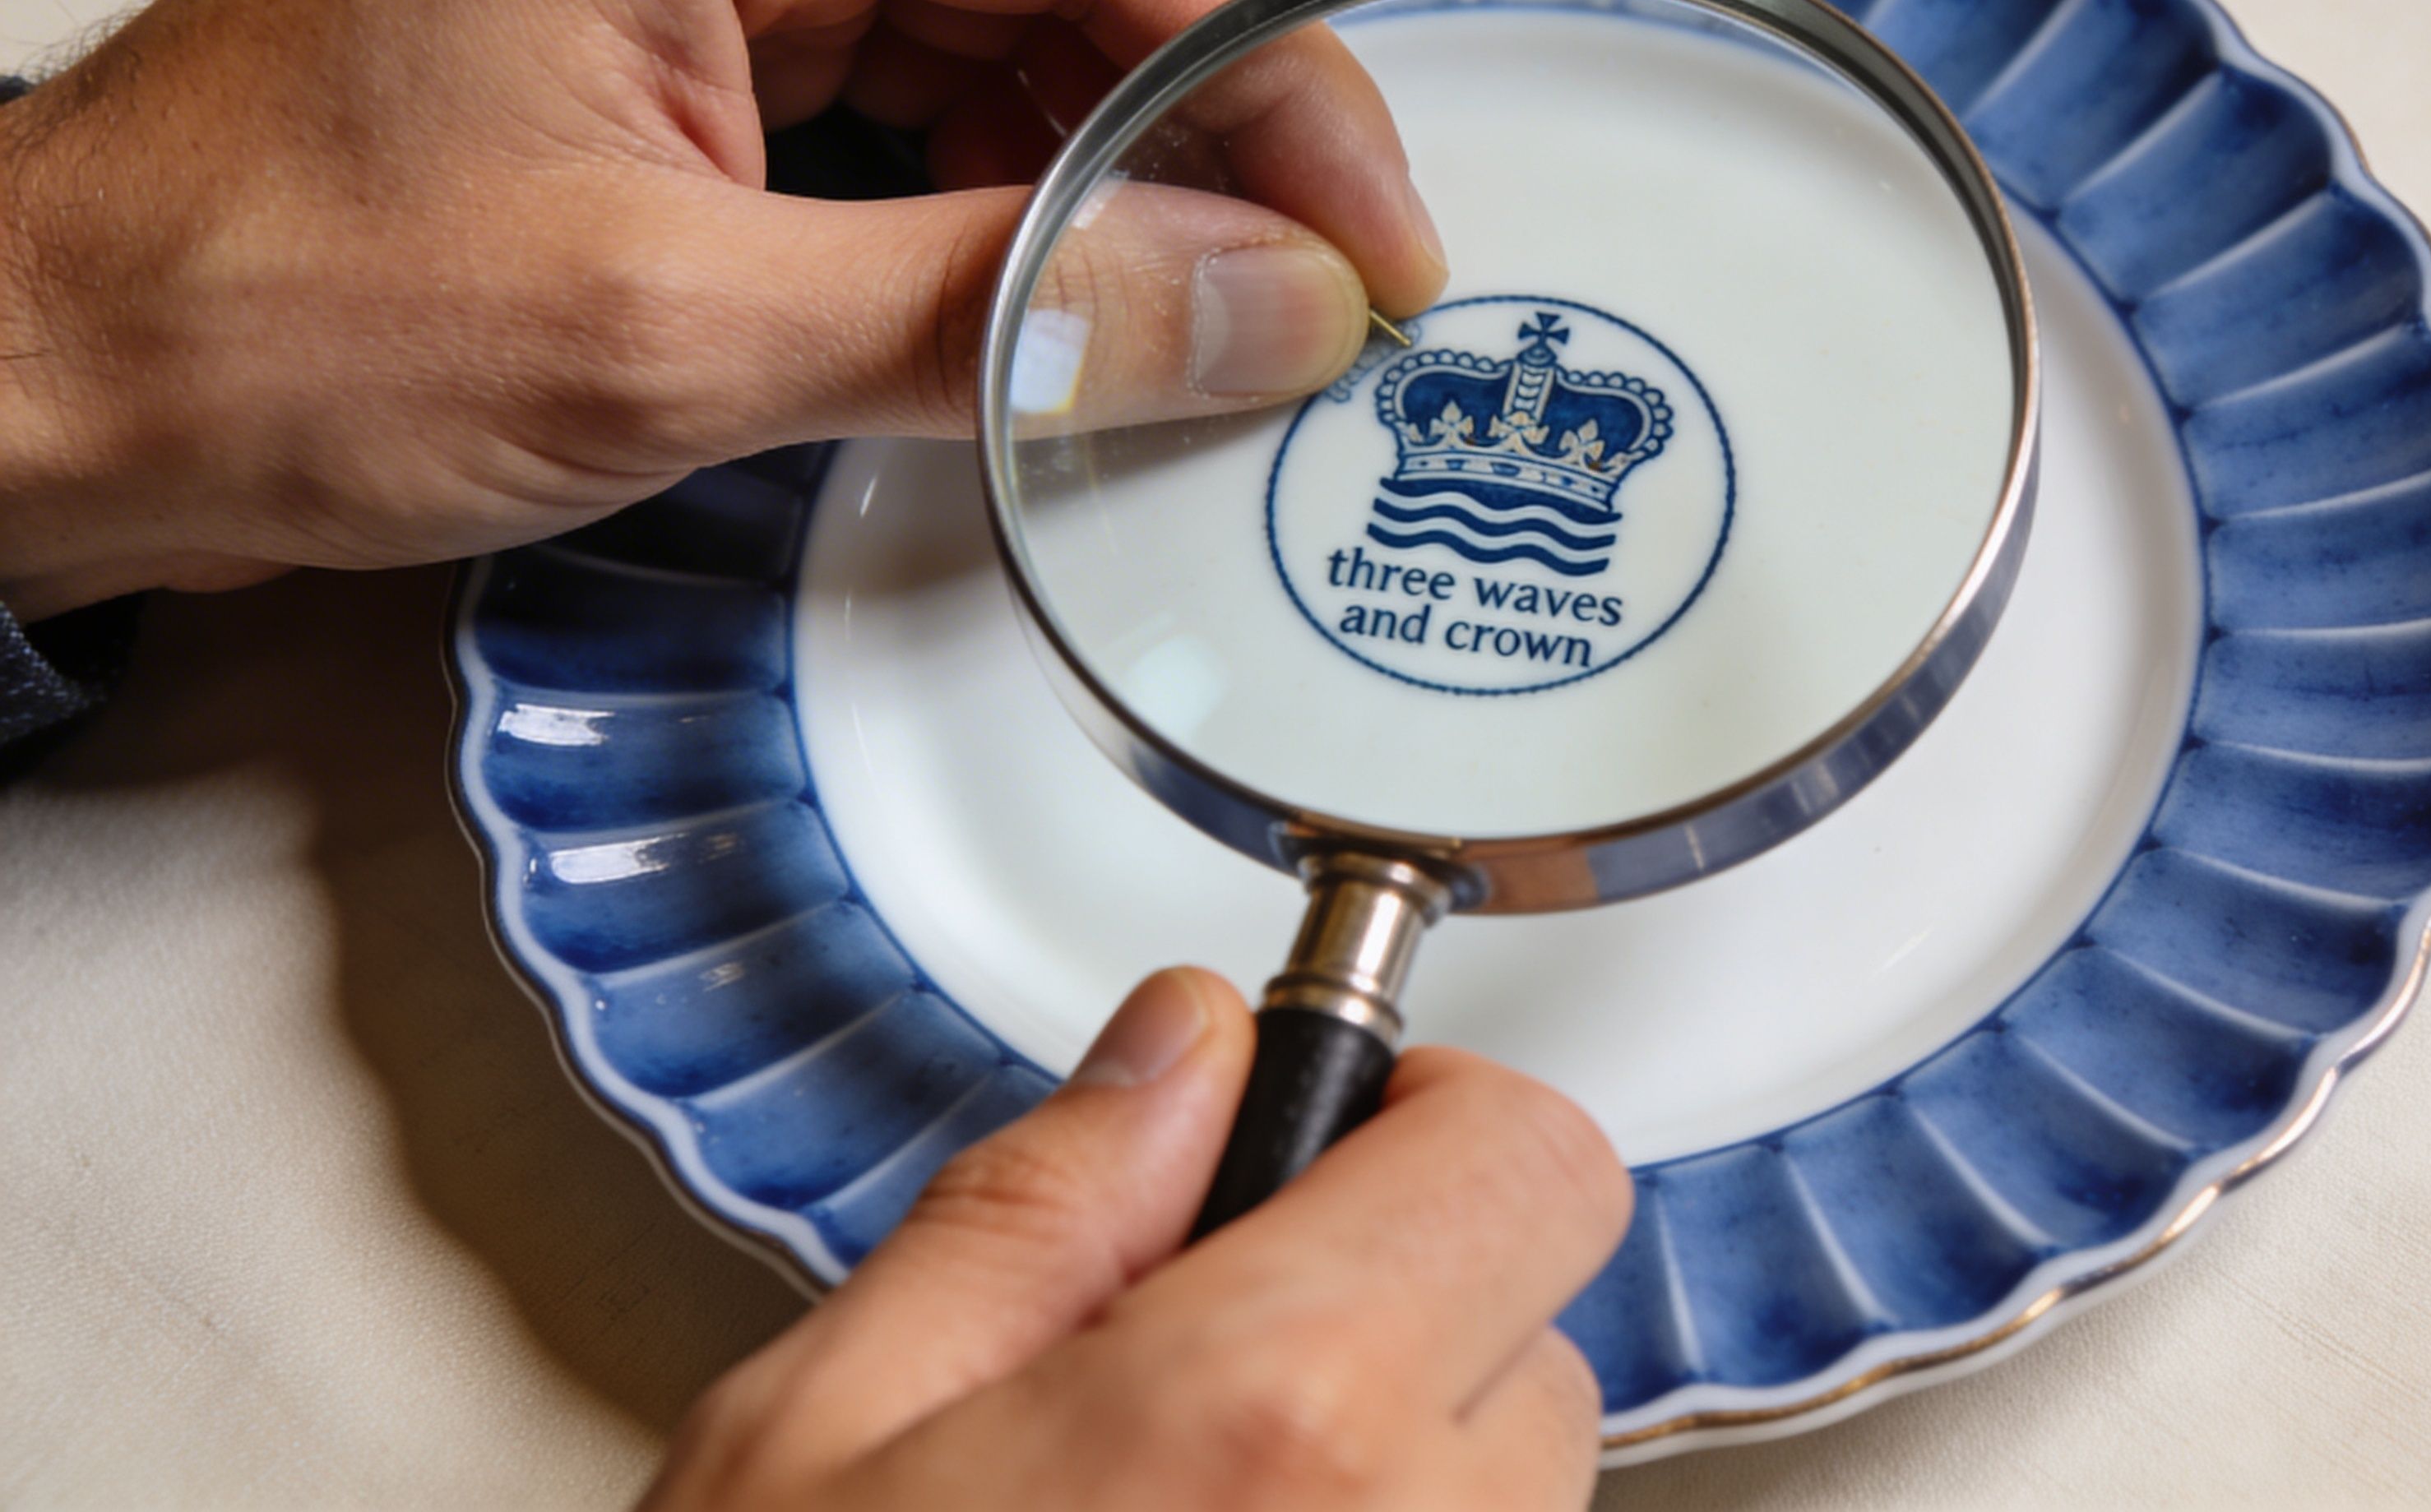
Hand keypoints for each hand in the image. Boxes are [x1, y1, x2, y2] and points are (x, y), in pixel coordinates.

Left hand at [0, 0, 1445, 618]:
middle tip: (1336, 255)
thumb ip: (1005, 313)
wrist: (36, 372)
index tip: (1376, 228)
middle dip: (1229, 68)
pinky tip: (1071, 250)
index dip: (1276, 61)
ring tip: (1218, 279)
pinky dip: (1019, 132)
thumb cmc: (259, 325)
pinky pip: (911, 13)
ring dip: (1132, 110)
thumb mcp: (669, 344)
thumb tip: (1267, 302)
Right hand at [646, 969, 1631, 1511]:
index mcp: (1273, 1419)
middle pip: (1536, 1333)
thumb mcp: (810, 1442)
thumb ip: (1027, 1213)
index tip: (1328, 1142)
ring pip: (1513, 1489)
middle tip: (1200, 1371)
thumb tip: (1176, 1047)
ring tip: (1182, 1511)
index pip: (1530, 1159)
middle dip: (1398, 1318)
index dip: (1433, 1122)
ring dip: (1390, 1469)